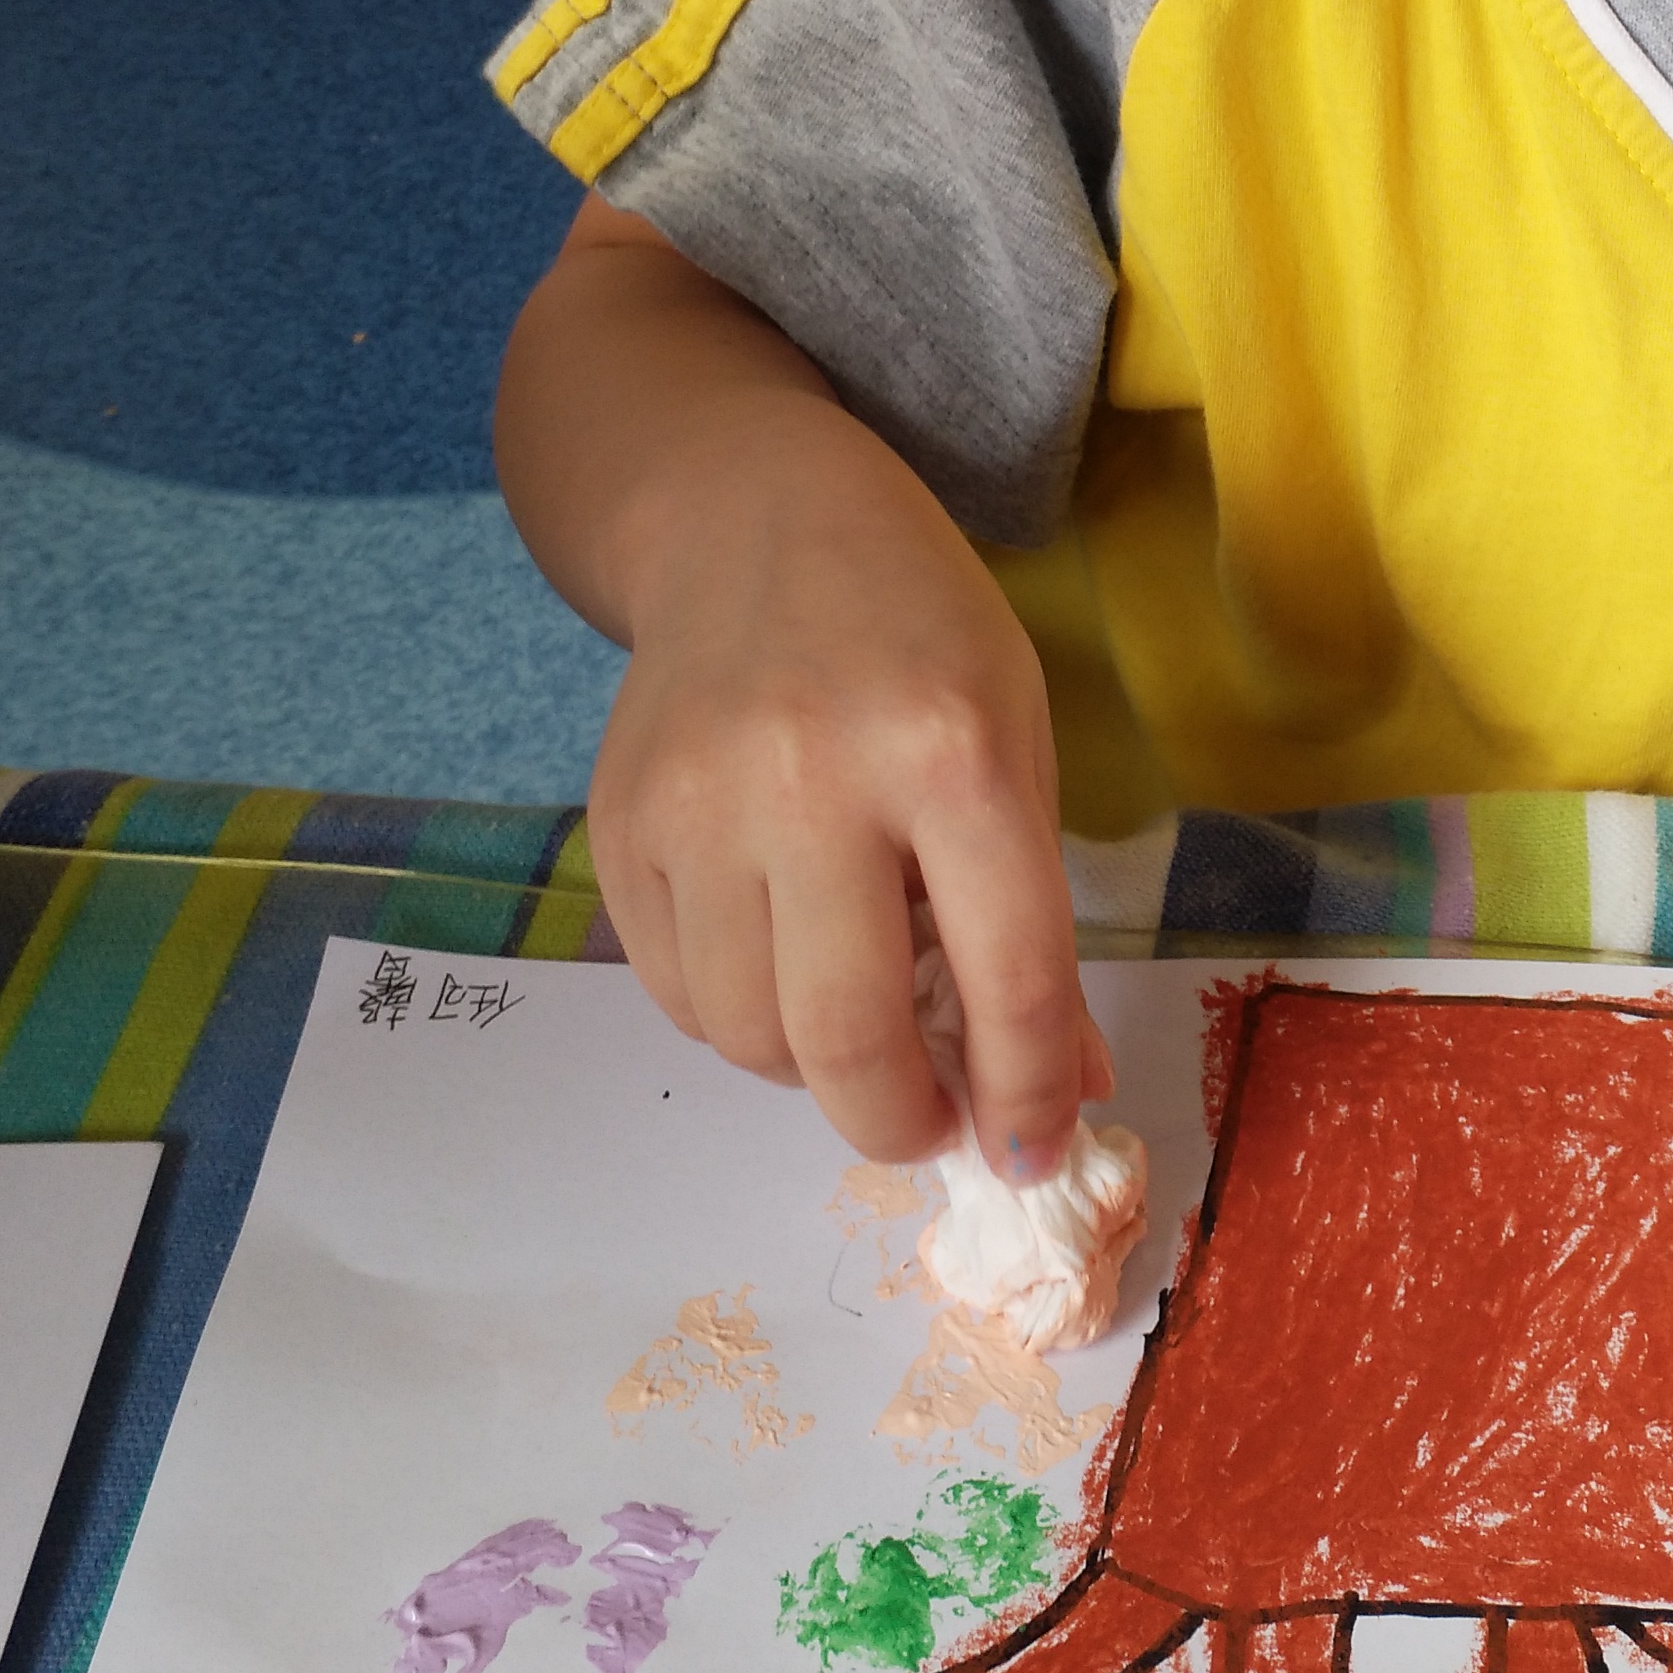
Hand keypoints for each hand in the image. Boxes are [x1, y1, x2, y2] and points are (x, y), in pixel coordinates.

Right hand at [584, 395, 1111, 1181]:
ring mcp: (697, 806)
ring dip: (814, 1071)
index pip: (1010, 977)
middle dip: (901, 1122)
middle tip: (930, 1124)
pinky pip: (678, 996)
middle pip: (848, 1039)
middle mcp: (813, 779)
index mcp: (953, 752)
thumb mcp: (1018, 740)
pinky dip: (738, 1017)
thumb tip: (1054, 1094)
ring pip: (749, 1038)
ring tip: (854, 1014)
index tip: (1034, 1156)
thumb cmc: (915, 632)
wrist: (749, 517)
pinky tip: (777, 954)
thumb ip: (1034, 920)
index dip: (1028, 1096)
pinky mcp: (618, 826)